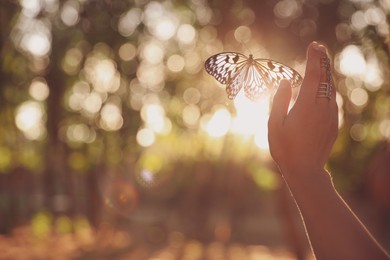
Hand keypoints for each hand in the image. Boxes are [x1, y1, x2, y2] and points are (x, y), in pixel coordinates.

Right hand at [268, 42, 337, 176]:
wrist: (305, 170)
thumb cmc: (284, 148)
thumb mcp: (274, 124)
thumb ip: (280, 100)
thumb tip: (287, 81)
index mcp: (306, 106)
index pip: (313, 75)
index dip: (314, 59)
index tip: (313, 46)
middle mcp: (322, 108)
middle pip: (325, 78)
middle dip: (322, 61)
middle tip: (319, 48)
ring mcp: (330, 116)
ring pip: (331, 88)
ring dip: (326, 74)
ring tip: (321, 62)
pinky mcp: (334, 123)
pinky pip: (332, 100)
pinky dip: (328, 88)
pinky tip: (323, 86)